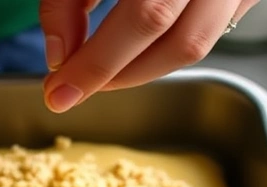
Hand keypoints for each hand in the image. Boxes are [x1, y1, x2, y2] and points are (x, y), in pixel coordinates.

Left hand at [39, 0, 258, 112]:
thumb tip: (61, 53)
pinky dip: (164, 48)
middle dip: (114, 74)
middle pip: (173, 38)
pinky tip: (132, 48)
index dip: (97, 62)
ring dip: (141, 70)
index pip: (143, 16)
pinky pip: (208, 30)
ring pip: (196, 44)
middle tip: (71, 88)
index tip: (58, 89)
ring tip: (99, 72)